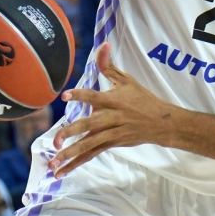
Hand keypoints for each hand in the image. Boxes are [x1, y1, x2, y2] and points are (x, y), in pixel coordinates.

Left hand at [50, 43, 169, 177]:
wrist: (161, 123)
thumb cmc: (142, 99)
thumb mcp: (127, 80)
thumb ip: (109, 66)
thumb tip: (103, 44)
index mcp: (113, 100)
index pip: (94, 96)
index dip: (81, 95)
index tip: (65, 96)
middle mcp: (111, 118)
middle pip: (89, 126)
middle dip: (72, 133)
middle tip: (56, 140)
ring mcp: (111, 134)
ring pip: (89, 145)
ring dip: (70, 154)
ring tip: (53, 162)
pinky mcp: (111, 144)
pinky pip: (91, 155)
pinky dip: (76, 163)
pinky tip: (61, 171)